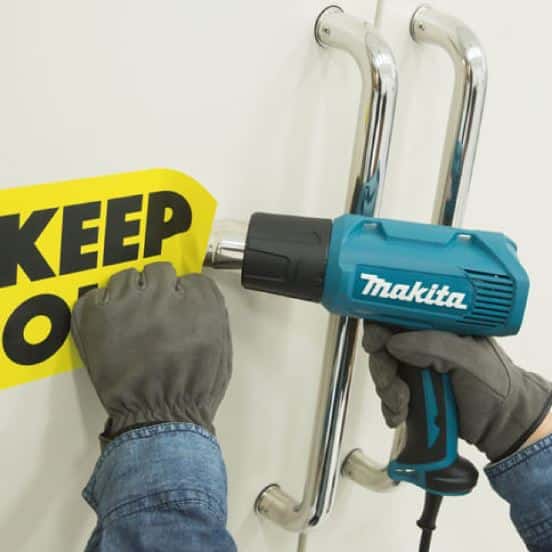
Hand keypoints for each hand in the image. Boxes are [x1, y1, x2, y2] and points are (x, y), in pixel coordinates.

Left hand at [71, 262, 231, 439]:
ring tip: (130, 320)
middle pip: (159, 271)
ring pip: (126, 276)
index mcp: (200, 303)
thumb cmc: (194, 391)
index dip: (185, 295)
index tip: (180, 307)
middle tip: (155, 312)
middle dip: (159, 289)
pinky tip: (109, 326)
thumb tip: (196, 297)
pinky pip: (94, 294)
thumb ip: (213, 315)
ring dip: (130, 294)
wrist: (159, 418)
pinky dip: (100, 308)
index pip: (191, 278)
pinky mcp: (98, 316)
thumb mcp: (222, 349)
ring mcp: (128, 303)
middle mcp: (164, 295)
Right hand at [363, 323, 551, 460]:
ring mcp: (415, 370)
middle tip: (391, 381)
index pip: (396, 315)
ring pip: (383, 373)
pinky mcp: (411, 394)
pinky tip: (401, 414)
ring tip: (404, 404)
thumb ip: (433, 346)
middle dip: (382, 366)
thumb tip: (393, 342)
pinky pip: (387, 397)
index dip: (379, 326)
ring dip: (387, 390)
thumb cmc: (496, 384)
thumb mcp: (468, 358)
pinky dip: (389, 407)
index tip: (376, 343)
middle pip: (382, 346)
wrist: (503, 426)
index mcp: (436, 327)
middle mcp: (421, 345)